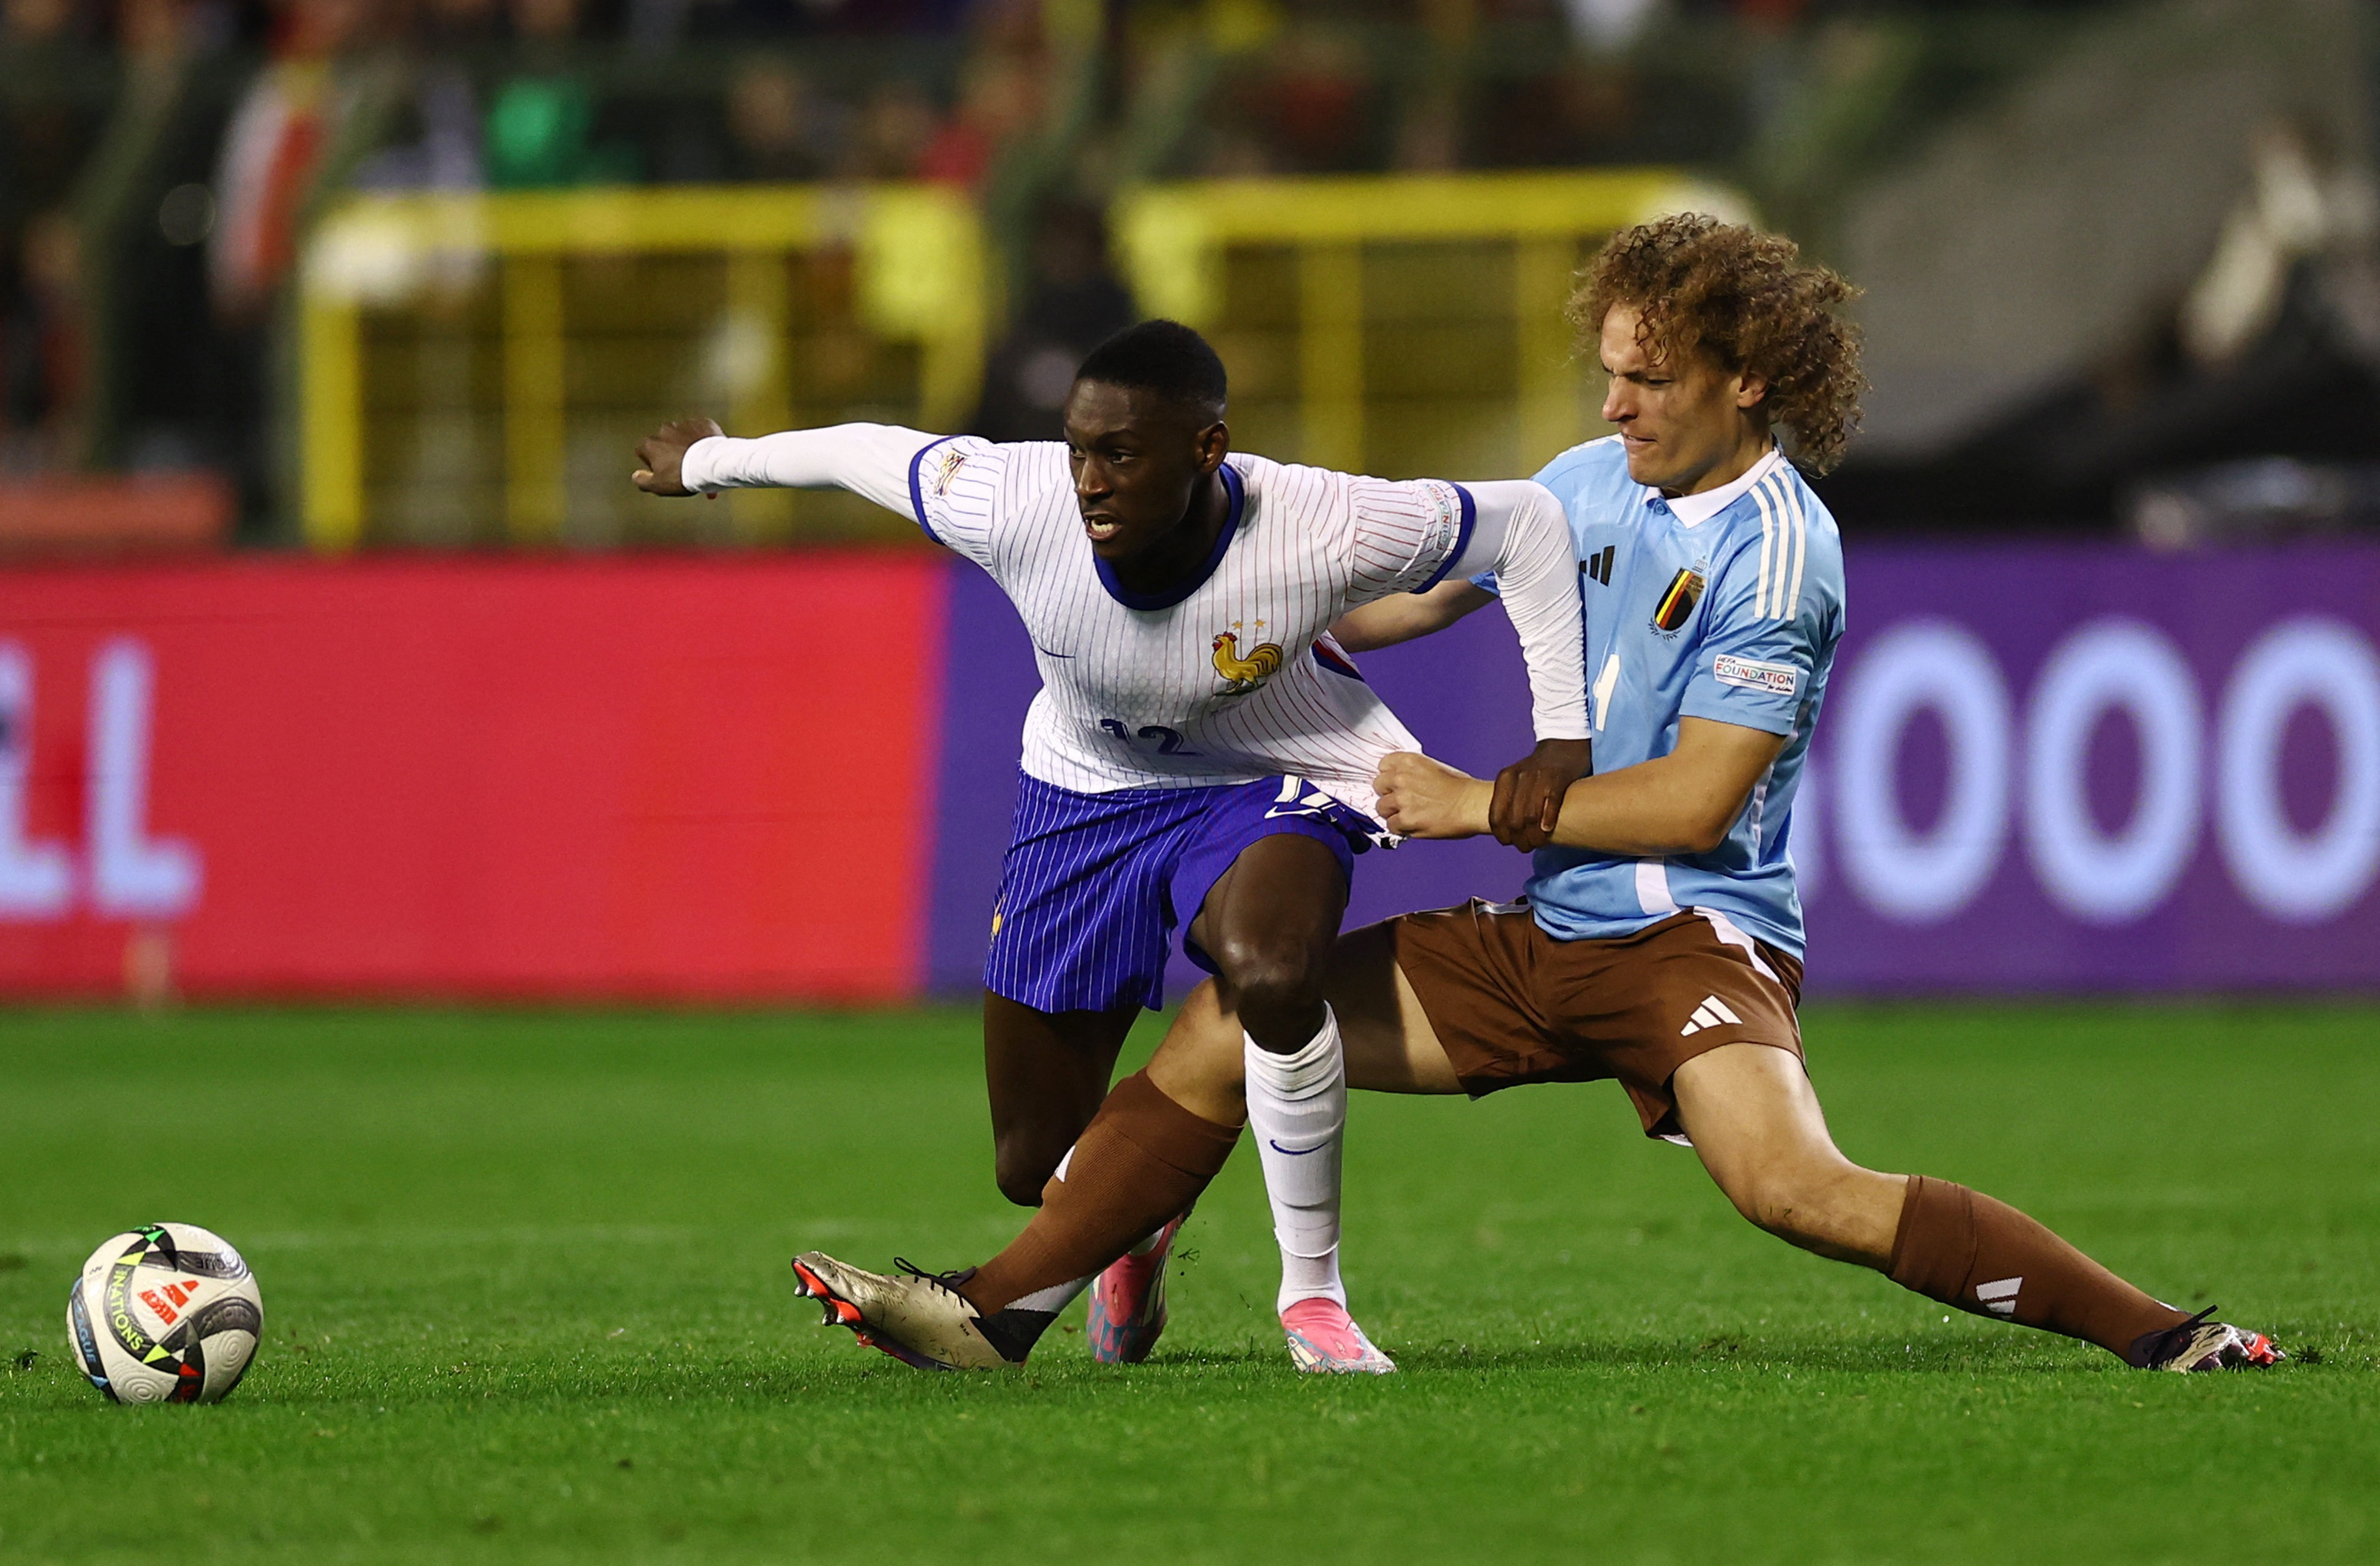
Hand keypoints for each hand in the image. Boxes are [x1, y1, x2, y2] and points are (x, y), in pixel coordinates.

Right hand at [632, 417, 723, 496]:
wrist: (711, 465)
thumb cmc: (684, 476)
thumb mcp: (658, 486)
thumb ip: (642, 481)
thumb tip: (636, 476)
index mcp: (651, 444)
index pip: (643, 451)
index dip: (652, 463)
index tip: (663, 471)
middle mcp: (665, 430)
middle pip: (664, 442)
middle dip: (671, 452)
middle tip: (683, 468)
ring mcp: (685, 424)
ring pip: (683, 435)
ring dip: (687, 445)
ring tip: (698, 462)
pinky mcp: (703, 423)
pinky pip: (700, 430)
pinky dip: (703, 438)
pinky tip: (708, 452)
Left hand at [1374, 751, 1491, 839]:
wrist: (1472, 805)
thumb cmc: (1460, 788)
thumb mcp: (1433, 767)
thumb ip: (1412, 772)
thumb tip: (1398, 782)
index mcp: (1409, 761)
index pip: (1383, 765)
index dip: (1389, 776)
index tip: (1395, 783)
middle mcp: (1401, 778)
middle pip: (1378, 786)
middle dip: (1388, 794)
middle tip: (1402, 801)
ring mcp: (1401, 799)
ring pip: (1381, 807)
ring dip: (1392, 812)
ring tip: (1409, 815)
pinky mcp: (1405, 819)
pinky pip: (1390, 825)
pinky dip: (1400, 827)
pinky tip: (1413, 825)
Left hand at [1487, 737, 1591, 851]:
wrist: (1563, 745)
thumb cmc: (1538, 771)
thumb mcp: (1517, 780)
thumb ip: (1510, 801)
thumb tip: (1506, 834)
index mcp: (1505, 779)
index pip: (1496, 816)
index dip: (1501, 835)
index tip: (1509, 842)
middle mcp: (1519, 776)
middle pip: (1514, 820)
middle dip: (1520, 839)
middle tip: (1527, 847)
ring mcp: (1538, 776)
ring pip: (1530, 815)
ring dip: (1535, 836)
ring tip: (1539, 843)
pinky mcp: (1558, 777)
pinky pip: (1551, 802)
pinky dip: (1548, 819)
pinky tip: (1548, 829)